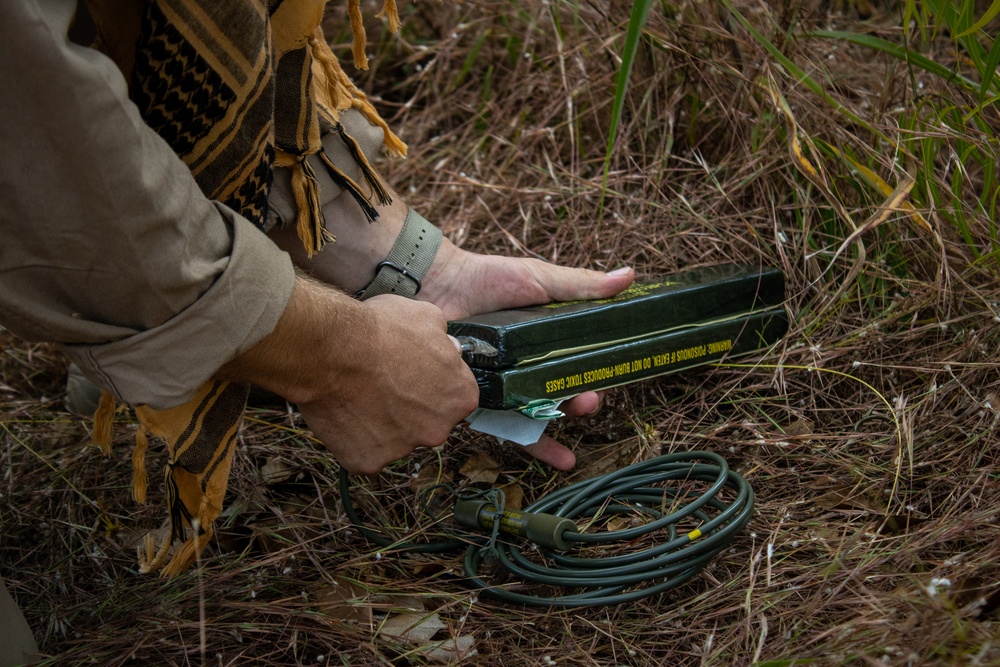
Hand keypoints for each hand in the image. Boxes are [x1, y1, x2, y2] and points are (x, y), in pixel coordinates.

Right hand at [218, 278, 478, 474]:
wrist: (332, 350)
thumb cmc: (379, 330)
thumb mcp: (425, 316)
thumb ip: (444, 339)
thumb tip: (448, 347)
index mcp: (461, 396)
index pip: (454, 395)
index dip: (431, 382)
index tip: (410, 372)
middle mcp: (439, 429)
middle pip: (427, 421)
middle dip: (409, 407)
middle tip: (383, 384)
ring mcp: (404, 449)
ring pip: (395, 438)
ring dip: (382, 422)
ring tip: (360, 394)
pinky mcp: (370, 461)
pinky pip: (365, 451)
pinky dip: (355, 436)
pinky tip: (345, 412)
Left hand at [418, 240, 633, 469]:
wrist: (439, 284)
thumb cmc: (489, 278)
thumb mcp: (540, 280)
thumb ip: (582, 286)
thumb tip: (629, 277)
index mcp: (548, 342)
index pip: (579, 367)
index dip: (594, 378)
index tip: (604, 382)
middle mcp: (529, 367)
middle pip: (561, 396)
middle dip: (579, 405)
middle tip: (586, 403)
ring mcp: (506, 385)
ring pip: (536, 416)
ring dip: (556, 435)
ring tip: (566, 445)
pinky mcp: (480, 397)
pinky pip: (504, 425)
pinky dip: (527, 443)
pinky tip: (551, 458)